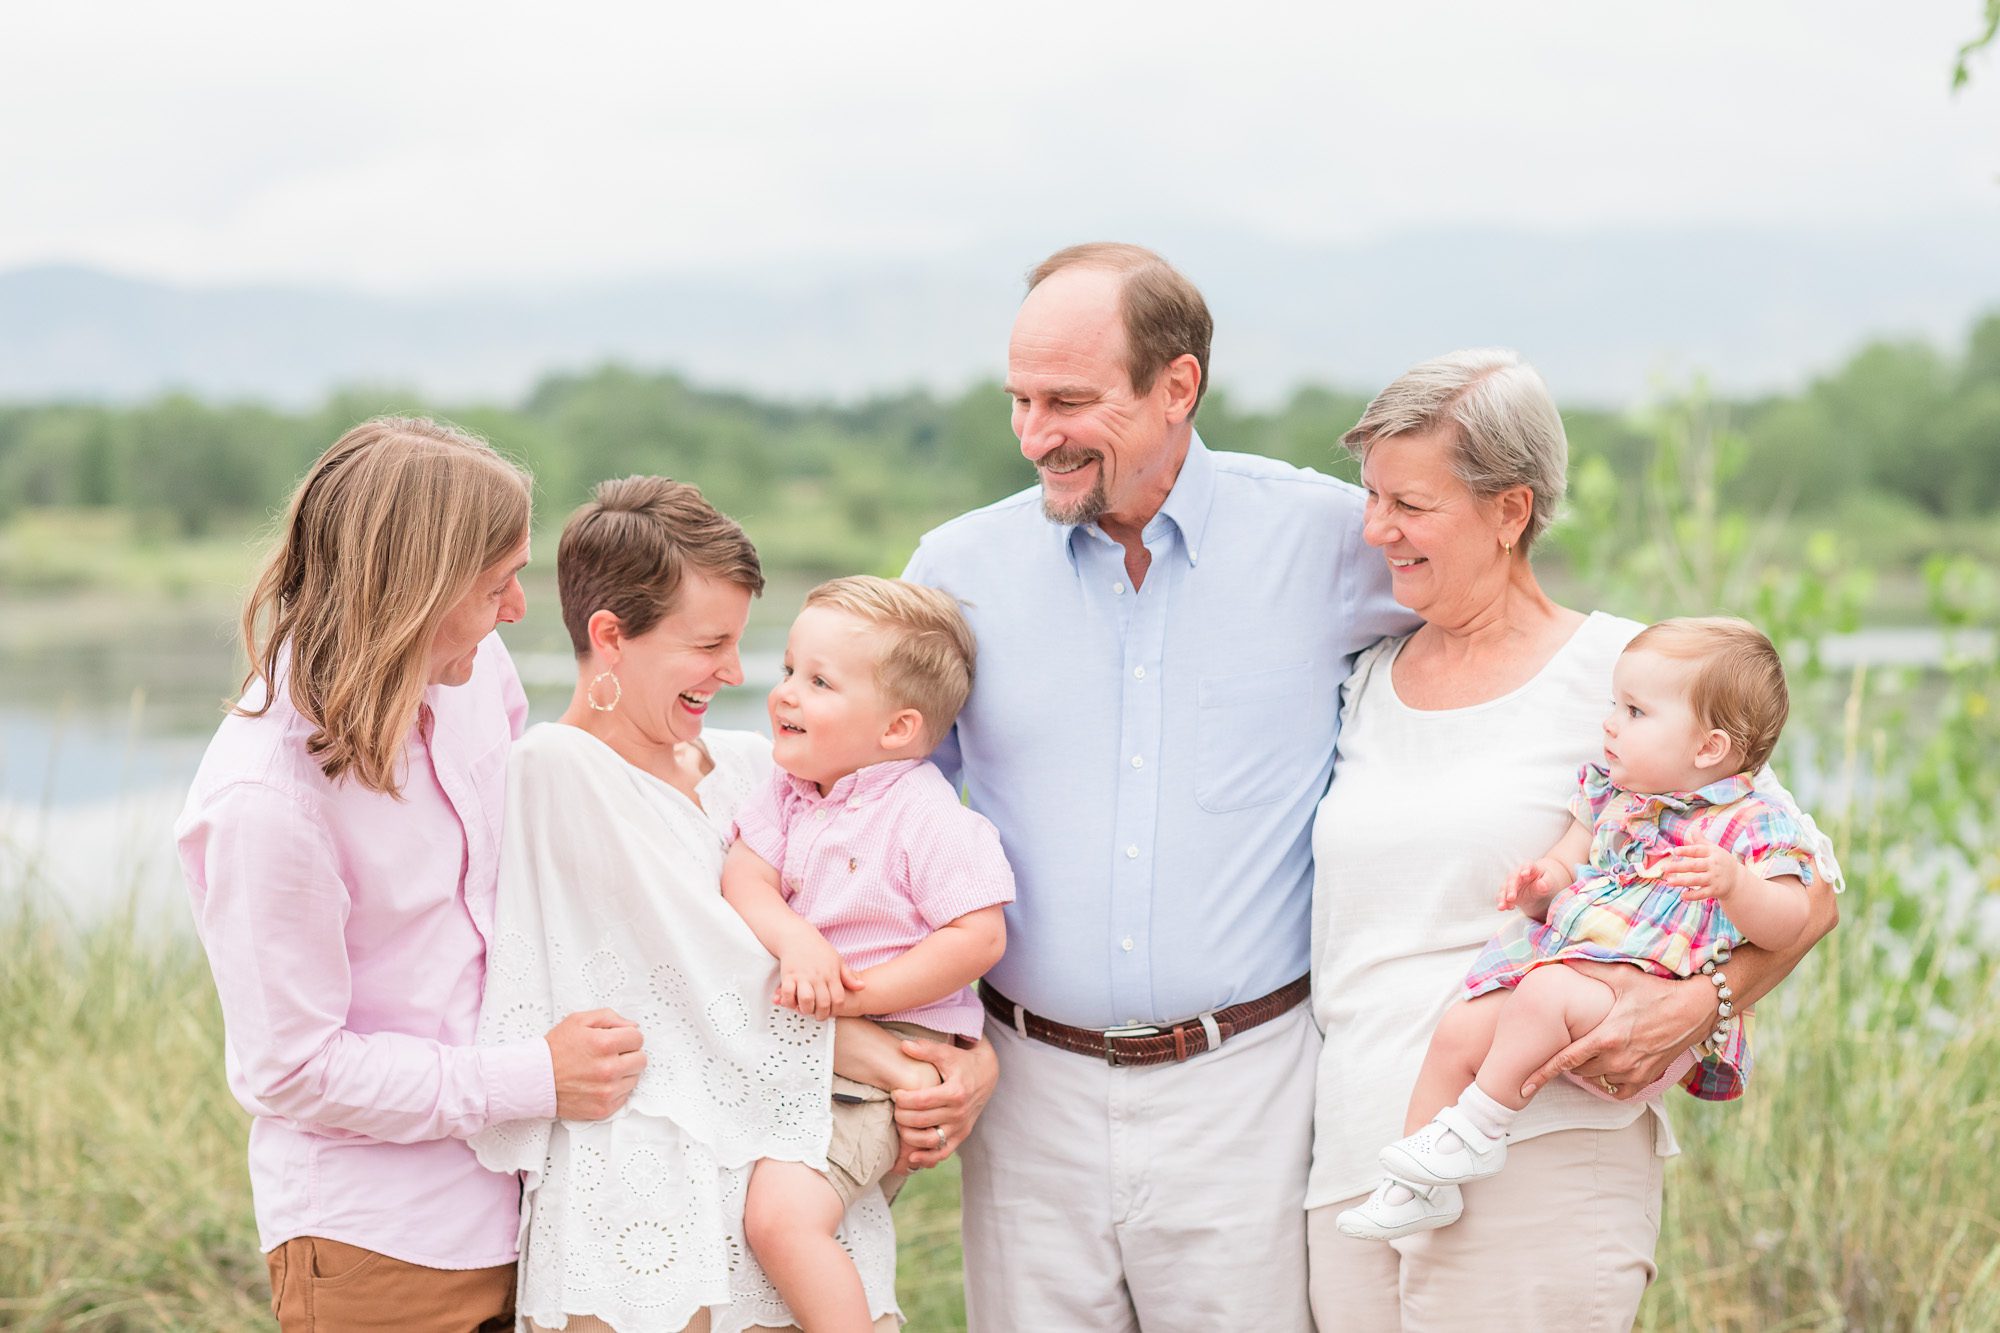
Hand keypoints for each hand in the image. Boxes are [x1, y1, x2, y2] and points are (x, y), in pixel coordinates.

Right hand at [544, 1009, 645, 1120]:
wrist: (535, 1079)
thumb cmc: (556, 1049)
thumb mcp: (579, 1021)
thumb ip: (610, 1017)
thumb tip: (633, 1026)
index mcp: (604, 1044)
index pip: (638, 1038)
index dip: (628, 1037)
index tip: (617, 1040)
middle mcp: (608, 1069)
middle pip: (641, 1060)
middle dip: (629, 1054)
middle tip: (611, 1055)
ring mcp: (607, 1092)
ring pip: (634, 1079)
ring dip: (623, 1073)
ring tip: (602, 1070)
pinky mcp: (603, 1109)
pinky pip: (624, 1096)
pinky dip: (615, 1090)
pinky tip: (599, 1084)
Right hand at [775, 937, 863, 1019]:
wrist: (798, 937)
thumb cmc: (818, 950)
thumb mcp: (838, 961)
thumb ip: (849, 977)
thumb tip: (862, 987)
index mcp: (831, 974)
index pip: (838, 999)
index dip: (836, 1010)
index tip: (832, 1011)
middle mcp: (817, 976)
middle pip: (822, 1003)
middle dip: (821, 1014)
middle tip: (819, 1015)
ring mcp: (802, 976)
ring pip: (806, 1000)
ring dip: (806, 1009)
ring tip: (806, 1009)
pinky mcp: (788, 975)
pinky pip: (787, 993)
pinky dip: (789, 1001)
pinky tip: (792, 1002)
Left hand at [891, 1036, 997, 1170]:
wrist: (986, 1075)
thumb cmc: (961, 1062)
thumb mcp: (946, 1053)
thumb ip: (925, 1049)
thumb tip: (904, 1045)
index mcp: (956, 1092)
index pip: (923, 1101)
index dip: (903, 1099)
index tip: (894, 1093)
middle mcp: (960, 1112)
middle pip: (923, 1121)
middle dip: (902, 1116)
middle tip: (894, 1108)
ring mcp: (961, 1127)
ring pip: (931, 1141)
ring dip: (910, 1138)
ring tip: (899, 1126)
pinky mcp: (961, 1136)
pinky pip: (943, 1153)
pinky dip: (927, 1159)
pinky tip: (911, 1158)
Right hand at [1497, 861, 1555, 911]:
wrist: (1539, 886)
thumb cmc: (1545, 881)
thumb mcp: (1549, 881)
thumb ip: (1546, 882)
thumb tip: (1541, 884)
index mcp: (1530, 867)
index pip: (1528, 866)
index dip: (1526, 869)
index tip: (1525, 874)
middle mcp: (1518, 873)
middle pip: (1513, 878)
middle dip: (1511, 888)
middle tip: (1511, 897)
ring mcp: (1511, 883)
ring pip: (1504, 888)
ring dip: (1502, 897)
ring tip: (1502, 906)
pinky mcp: (1508, 892)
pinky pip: (1503, 897)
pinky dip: (1503, 902)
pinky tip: (1504, 908)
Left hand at [1519, 963, 1710, 1100]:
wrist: (1695, 1008)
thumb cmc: (1656, 990)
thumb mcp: (1621, 976)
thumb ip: (1588, 968)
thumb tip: (1561, 956)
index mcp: (1606, 1037)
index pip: (1565, 1060)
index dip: (1542, 1073)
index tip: (1523, 1086)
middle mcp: (1618, 1059)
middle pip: (1579, 1071)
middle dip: (1571, 1060)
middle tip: (1575, 1043)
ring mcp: (1635, 1071)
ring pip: (1598, 1080)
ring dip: (1591, 1069)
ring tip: (1595, 1050)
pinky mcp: (1648, 1078)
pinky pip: (1620, 1090)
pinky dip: (1612, 1082)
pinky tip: (1611, 1067)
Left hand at [1665, 841, 1746, 902]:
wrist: (1737, 879)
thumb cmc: (1721, 861)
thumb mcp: (1714, 849)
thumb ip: (1702, 841)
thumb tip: (1694, 828)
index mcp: (1712, 853)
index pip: (1698, 851)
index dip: (1687, 851)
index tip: (1675, 851)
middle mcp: (1713, 866)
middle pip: (1694, 866)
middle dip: (1679, 867)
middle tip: (1664, 868)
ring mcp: (1714, 879)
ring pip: (1696, 880)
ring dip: (1682, 881)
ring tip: (1668, 881)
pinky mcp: (1715, 890)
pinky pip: (1703, 894)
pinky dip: (1693, 895)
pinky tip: (1682, 895)